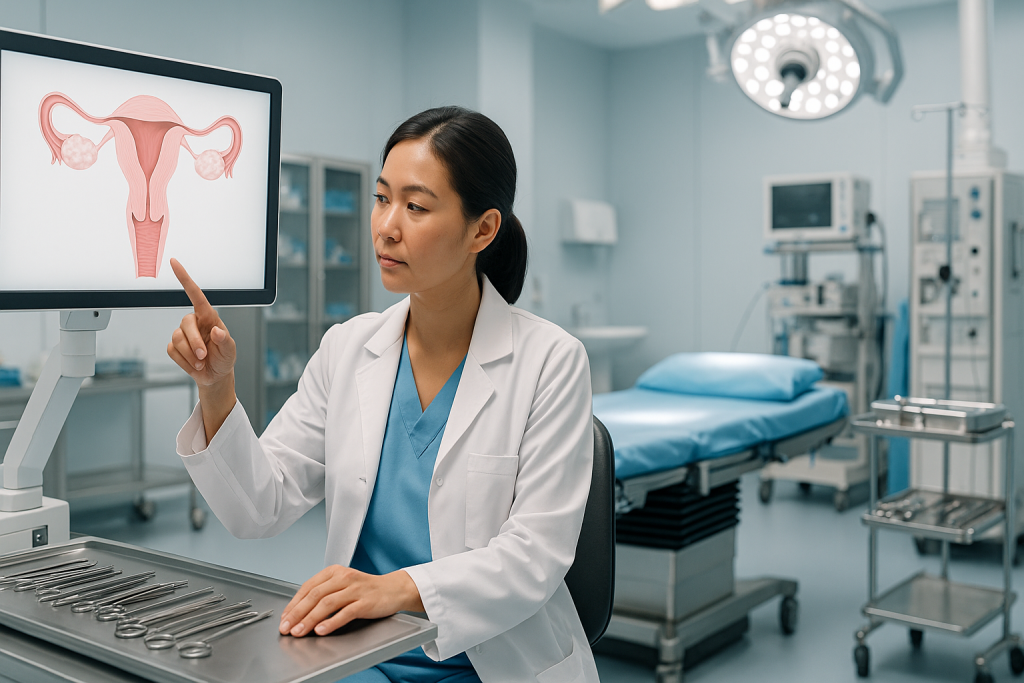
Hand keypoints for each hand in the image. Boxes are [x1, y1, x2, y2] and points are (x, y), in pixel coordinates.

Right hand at [166, 258, 235, 386]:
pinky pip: (172, 350)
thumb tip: (216, 330)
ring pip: (177, 339)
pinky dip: (184, 361)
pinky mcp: (175, 346)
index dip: (185, 279)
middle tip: (204, 355)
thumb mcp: (230, 350)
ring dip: (190, 354)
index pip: (196, 295)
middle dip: (194, 342)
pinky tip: (193, 363)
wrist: (215, 375)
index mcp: (209, 318)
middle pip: (185, 323)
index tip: (174, 263)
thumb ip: (225, 340)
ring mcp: (183, 334)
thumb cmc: (224, 358)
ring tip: (201, 361)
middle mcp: (194, 322)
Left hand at [279, 566, 424, 636]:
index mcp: (334, 572)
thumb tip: (300, 612)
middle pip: (314, 595)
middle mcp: (343, 577)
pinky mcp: (365, 602)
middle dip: (297, 613)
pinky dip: (331, 622)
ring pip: (327, 604)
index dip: (293, 604)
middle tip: (286, 627)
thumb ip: (324, 594)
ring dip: (309, 619)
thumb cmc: (365, 590)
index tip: (284, 618)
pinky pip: (345, 612)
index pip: (308, 587)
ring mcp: (355, 589)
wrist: (394, 589)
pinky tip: (321, 630)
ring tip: (299, 631)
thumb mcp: (343, 585)